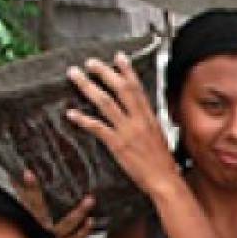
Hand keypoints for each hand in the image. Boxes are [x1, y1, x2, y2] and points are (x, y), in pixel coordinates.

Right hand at [13, 169, 95, 237]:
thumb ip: (28, 226)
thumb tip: (23, 203)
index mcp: (26, 231)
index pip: (23, 205)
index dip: (22, 189)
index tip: (20, 173)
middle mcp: (35, 237)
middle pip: (34, 211)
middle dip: (32, 192)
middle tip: (29, 175)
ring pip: (61, 226)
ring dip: (76, 213)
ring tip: (89, 200)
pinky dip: (81, 233)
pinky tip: (91, 222)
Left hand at [65, 53, 180, 198]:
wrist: (165, 181)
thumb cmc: (163, 163)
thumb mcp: (159, 136)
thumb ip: (148, 122)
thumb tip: (140, 113)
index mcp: (149, 118)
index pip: (137, 88)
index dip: (127, 70)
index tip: (118, 57)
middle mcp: (139, 121)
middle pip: (120, 89)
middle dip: (104, 73)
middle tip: (90, 63)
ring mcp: (128, 132)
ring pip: (106, 103)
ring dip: (88, 87)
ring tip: (75, 76)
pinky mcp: (118, 145)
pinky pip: (98, 128)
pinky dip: (83, 119)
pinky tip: (72, 113)